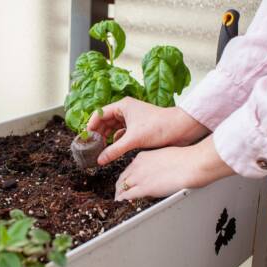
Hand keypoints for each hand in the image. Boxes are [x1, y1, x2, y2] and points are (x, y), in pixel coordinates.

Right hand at [87, 97, 208, 165]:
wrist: (181, 129)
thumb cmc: (159, 126)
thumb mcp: (133, 139)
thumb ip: (114, 150)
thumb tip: (100, 159)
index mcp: (123, 106)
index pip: (99, 114)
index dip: (91, 125)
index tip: (85, 137)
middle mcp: (126, 110)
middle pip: (105, 121)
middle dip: (98, 133)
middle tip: (91, 145)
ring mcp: (132, 119)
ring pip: (113, 128)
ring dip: (107, 137)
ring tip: (100, 148)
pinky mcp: (138, 128)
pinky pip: (122, 133)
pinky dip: (117, 141)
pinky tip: (114, 148)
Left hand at [115, 135, 234, 199]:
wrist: (192, 163)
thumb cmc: (186, 159)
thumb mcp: (165, 156)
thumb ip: (157, 163)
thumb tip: (158, 171)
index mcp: (142, 157)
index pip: (129, 169)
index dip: (126, 177)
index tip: (126, 182)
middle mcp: (138, 166)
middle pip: (122, 177)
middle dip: (119, 186)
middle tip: (119, 193)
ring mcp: (140, 177)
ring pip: (122, 186)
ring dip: (119, 194)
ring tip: (118, 200)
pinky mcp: (145, 188)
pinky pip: (127, 195)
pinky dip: (122, 199)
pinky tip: (120, 202)